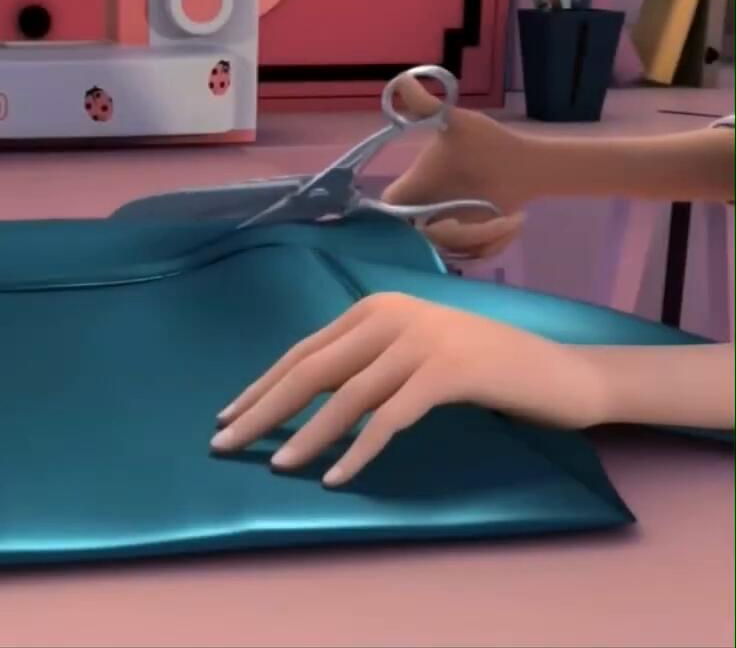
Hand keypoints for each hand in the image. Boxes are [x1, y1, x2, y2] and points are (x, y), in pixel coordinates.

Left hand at [210, 293, 607, 486]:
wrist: (559, 374)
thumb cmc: (481, 369)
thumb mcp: (413, 354)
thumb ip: (365, 363)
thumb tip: (299, 396)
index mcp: (376, 308)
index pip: (303, 351)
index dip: (262, 386)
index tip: (228, 416)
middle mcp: (392, 316)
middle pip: (312, 369)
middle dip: (264, 410)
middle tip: (225, 443)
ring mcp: (421, 340)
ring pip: (346, 396)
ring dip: (306, 435)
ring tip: (275, 467)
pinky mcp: (450, 371)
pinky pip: (390, 417)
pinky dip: (358, 449)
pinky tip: (335, 477)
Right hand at [384, 76, 537, 259]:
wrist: (525, 164)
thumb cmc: (488, 141)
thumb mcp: (457, 123)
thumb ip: (427, 108)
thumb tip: (401, 80)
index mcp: (414, 189)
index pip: (388, 212)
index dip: (394, 223)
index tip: (425, 221)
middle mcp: (423, 215)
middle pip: (426, 242)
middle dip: (463, 234)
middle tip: (494, 216)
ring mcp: (445, 233)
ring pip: (454, 253)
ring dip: (488, 238)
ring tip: (511, 218)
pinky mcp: (467, 246)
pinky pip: (472, 259)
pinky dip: (497, 246)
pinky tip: (513, 226)